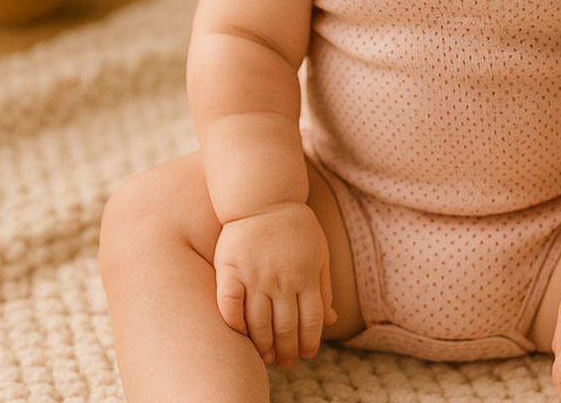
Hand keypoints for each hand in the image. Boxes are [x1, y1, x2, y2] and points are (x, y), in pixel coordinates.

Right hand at [213, 202, 336, 368]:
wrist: (264, 196)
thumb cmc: (296, 226)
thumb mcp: (320, 252)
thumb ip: (325, 286)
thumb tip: (331, 320)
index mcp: (306, 275)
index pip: (310, 321)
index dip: (309, 343)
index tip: (306, 355)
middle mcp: (281, 279)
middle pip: (285, 327)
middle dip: (287, 351)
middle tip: (284, 363)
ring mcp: (254, 274)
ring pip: (257, 322)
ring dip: (262, 345)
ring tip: (266, 357)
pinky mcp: (230, 269)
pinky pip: (228, 303)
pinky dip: (233, 322)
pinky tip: (239, 333)